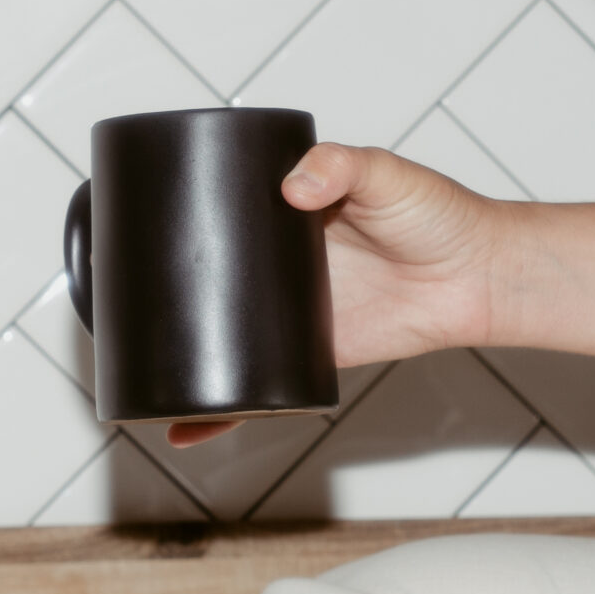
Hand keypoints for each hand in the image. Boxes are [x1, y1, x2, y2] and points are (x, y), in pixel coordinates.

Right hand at [164, 145, 506, 447]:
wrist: (479, 278)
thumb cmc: (441, 216)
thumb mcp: (387, 174)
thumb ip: (342, 165)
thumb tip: (296, 184)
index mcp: (288, 210)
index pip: (221, 210)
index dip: (182, 217)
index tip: (135, 222)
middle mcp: (282, 261)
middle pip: (210, 276)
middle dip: (165, 289)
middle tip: (115, 292)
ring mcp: (293, 310)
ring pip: (224, 334)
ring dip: (183, 353)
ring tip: (132, 364)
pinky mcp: (311, 352)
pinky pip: (257, 386)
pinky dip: (223, 412)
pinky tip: (186, 428)